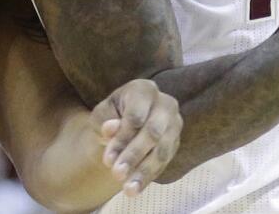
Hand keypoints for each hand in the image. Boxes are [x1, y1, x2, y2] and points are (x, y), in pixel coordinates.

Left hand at [91, 79, 182, 195]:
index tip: (108, 160)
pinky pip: (166, 161)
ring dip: (144, 170)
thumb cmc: (111, 115)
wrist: (124, 123)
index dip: (122, 139)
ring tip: (128, 189)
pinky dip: (150, 176)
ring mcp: (174, 123)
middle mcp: (165, 103)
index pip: (136, 116)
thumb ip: (104, 120)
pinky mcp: (176, 141)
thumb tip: (111, 128)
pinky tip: (136, 187)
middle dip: (134, 155)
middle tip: (117, 175)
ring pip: (162, 150)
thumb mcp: (101, 116)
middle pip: (152, 132)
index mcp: (144, 90)